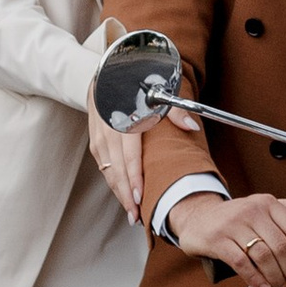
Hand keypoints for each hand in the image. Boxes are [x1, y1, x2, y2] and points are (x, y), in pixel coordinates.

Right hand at [87, 28, 199, 224]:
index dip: (133, 176)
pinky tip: (121, 193)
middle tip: (136, 216)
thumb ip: (174, 109)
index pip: (129, 153)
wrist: (107, 71)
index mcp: (124, 117)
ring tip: (130, 212)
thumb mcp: (158, 90)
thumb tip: (191, 125)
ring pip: (107, 169)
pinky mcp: (94, 138)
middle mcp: (108, 127)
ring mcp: (98, 134)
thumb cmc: (138, 83)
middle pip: (116, 167)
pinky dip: (112, 180)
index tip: (139, 196)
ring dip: (118, 191)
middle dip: (125, 193)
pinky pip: (103, 164)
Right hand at [167, 189, 285, 286]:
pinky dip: (255, 278)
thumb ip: (284, 209)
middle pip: (281, 246)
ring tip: (277, 285)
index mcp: (266, 203)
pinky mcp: (217, 240)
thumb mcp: (259, 206)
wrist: (196, 218)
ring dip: (275, 277)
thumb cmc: (233, 218)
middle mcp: (251, 211)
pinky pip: (242, 263)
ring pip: (264, 257)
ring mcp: (233, 225)